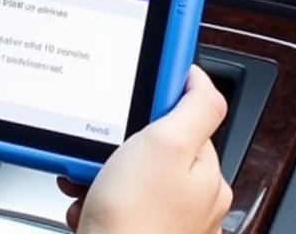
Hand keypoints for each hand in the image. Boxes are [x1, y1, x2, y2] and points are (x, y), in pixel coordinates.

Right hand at [58, 65, 231, 233]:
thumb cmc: (136, 221)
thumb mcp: (168, 144)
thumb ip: (196, 106)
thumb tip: (202, 78)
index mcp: (208, 174)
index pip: (186, 118)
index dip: (157, 105)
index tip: (136, 104)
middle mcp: (193, 201)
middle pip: (152, 146)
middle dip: (120, 143)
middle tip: (105, 149)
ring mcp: (165, 220)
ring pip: (128, 174)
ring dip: (102, 171)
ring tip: (91, 181)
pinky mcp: (137, 232)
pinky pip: (113, 202)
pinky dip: (95, 198)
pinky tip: (87, 202)